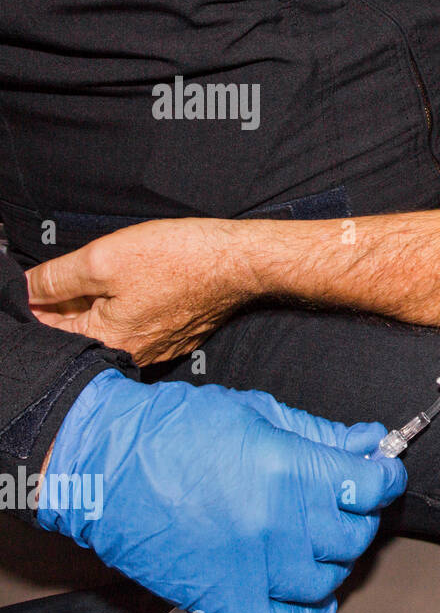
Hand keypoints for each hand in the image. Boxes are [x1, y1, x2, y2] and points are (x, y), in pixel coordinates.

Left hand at [26, 218, 254, 364]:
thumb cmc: (179, 258)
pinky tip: (148, 280)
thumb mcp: (102, 259)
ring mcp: (161, 347)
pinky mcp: (181, 335)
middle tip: (91, 267)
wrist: (239, 261)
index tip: (47, 279)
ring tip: (123, 270)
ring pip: (114, 325)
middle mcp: (134, 353)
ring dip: (107, 300)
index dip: (39, 301)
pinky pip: (144, 324)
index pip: (51, 330)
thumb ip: (56, 278)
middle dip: (74, 300)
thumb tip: (27, 290)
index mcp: (108, 341)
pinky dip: (137, 304)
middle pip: (83, 329)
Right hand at [37, 369, 406, 612]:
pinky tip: (311, 594)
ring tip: (320, 540)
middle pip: (354, 535)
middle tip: (345, 502)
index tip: (382, 475)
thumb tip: (369, 441)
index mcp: (289, 470)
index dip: (385, 478)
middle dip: (359, 515)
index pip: (371, 487)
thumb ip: (320, 433)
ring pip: (327, 579)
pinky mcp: (222, 599)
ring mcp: (251, 566)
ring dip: (334, 560)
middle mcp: (278, 523)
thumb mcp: (257, 413)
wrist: (102, 464)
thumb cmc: (172, 431)